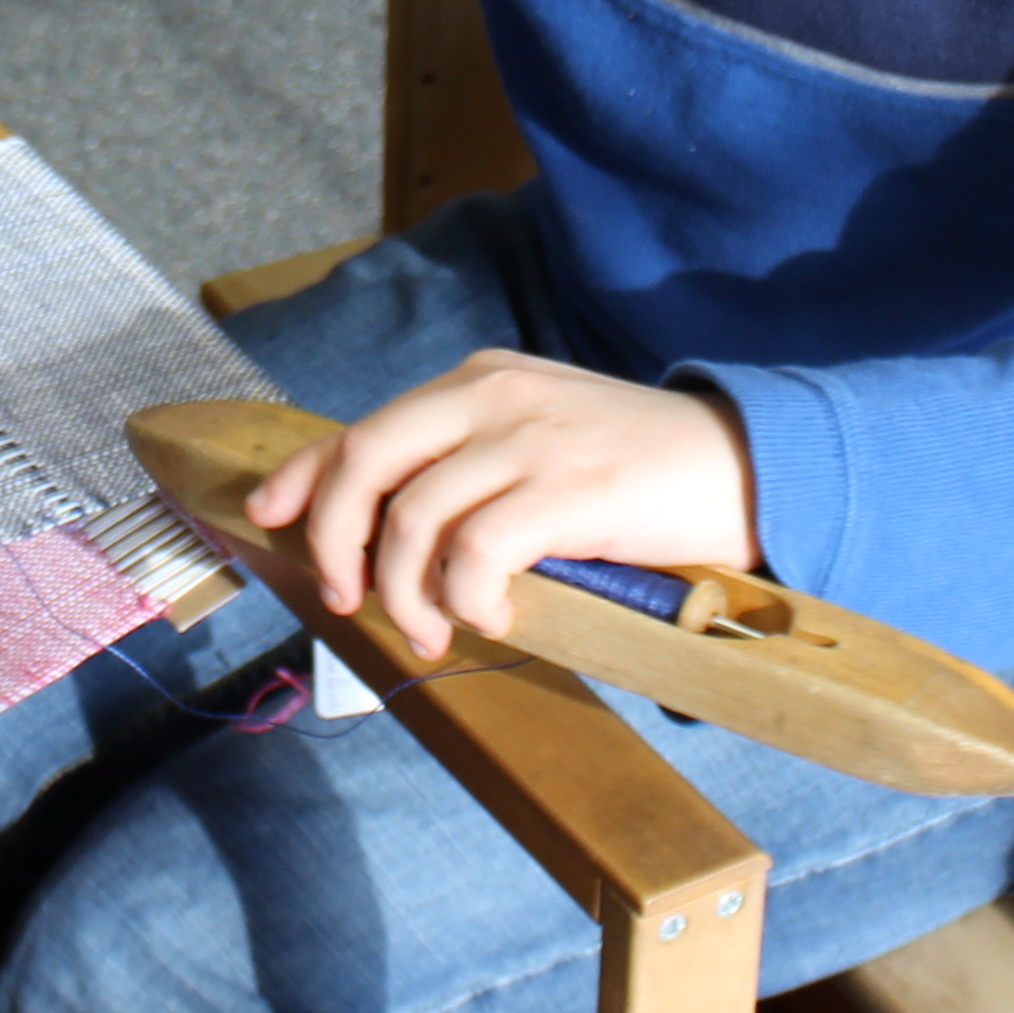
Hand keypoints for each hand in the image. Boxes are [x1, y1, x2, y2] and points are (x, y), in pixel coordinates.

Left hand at [241, 351, 761, 661]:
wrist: (746, 462)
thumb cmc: (638, 469)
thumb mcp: (538, 444)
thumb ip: (468, 468)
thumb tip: (388, 533)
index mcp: (478, 381)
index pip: (360, 427)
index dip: (302, 480)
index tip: (267, 521)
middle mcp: (492, 396)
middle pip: (365, 461)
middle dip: (335, 539)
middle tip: (349, 599)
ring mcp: (529, 439)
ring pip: (411, 518)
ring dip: (405, 594)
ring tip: (435, 630)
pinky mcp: (566, 490)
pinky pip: (475, 554)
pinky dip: (467, 599)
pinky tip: (490, 617)